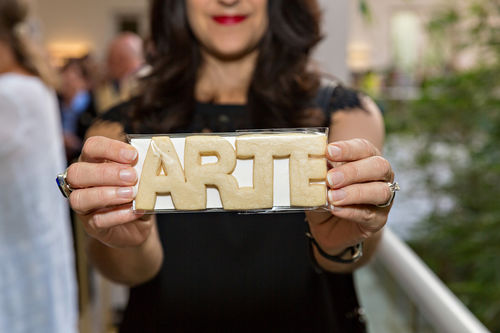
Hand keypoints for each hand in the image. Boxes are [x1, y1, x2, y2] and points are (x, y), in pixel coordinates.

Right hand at [66, 136, 152, 247]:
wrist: (140, 223)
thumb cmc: (139, 193)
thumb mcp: (143, 178)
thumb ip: (143, 169)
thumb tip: (152, 160)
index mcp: (94, 162)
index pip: (91, 147)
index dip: (110, 149)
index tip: (133, 155)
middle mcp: (82, 183)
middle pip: (77, 172)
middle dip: (105, 173)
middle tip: (132, 176)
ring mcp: (84, 206)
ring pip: (79, 198)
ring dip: (107, 195)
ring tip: (131, 194)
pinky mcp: (92, 226)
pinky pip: (97, 221)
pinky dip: (118, 215)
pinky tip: (134, 210)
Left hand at [307, 138, 393, 255]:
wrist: (326, 226)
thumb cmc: (325, 197)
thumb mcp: (318, 181)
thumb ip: (320, 171)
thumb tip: (311, 161)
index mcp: (366, 159)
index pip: (363, 148)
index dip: (348, 149)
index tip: (329, 151)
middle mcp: (380, 177)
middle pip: (379, 166)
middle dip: (353, 171)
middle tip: (331, 179)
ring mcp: (383, 199)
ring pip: (380, 191)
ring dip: (354, 192)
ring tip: (332, 197)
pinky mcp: (378, 220)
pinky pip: (369, 214)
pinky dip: (350, 211)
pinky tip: (335, 209)